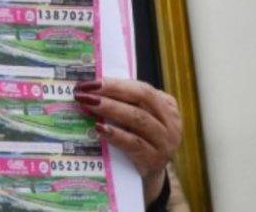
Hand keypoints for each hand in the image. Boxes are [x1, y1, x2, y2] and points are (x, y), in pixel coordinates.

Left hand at [73, 78, 181, 203]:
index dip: (115, 83)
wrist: (145, 175)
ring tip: (88, 103)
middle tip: (85, 90)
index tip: (90, 81)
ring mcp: (165, 142)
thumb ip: (122, 102)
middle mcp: (170, 122)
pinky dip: (115, 134)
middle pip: (142, 98)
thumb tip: (90, 87)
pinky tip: (98, 128)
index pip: (142, 88)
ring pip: (138, 119)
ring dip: (110, 109)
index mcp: (167, 106)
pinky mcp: (154, 160)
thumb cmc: (136, 138)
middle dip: (111, 91)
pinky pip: (134, 143)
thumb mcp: (136, 118)